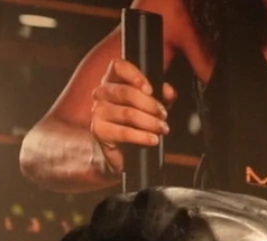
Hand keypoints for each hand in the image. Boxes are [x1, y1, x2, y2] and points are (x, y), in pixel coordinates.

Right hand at [90, 59, 175, 174]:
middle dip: (150, 104)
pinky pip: (123, 132)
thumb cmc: (134, 119)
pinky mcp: (98, 130)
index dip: (134, 75)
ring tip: (162, 128)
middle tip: (163, 114)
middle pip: (126, 92)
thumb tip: (169, 92)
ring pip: (127, 113)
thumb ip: (161, 94)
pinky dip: (141, 136)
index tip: (150, 89)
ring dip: (149, 122)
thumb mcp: (151, 103)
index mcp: (113, 79)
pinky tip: (152, 139)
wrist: (122, 147)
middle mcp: (102, 92)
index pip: (118, 67)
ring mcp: (98, 111)